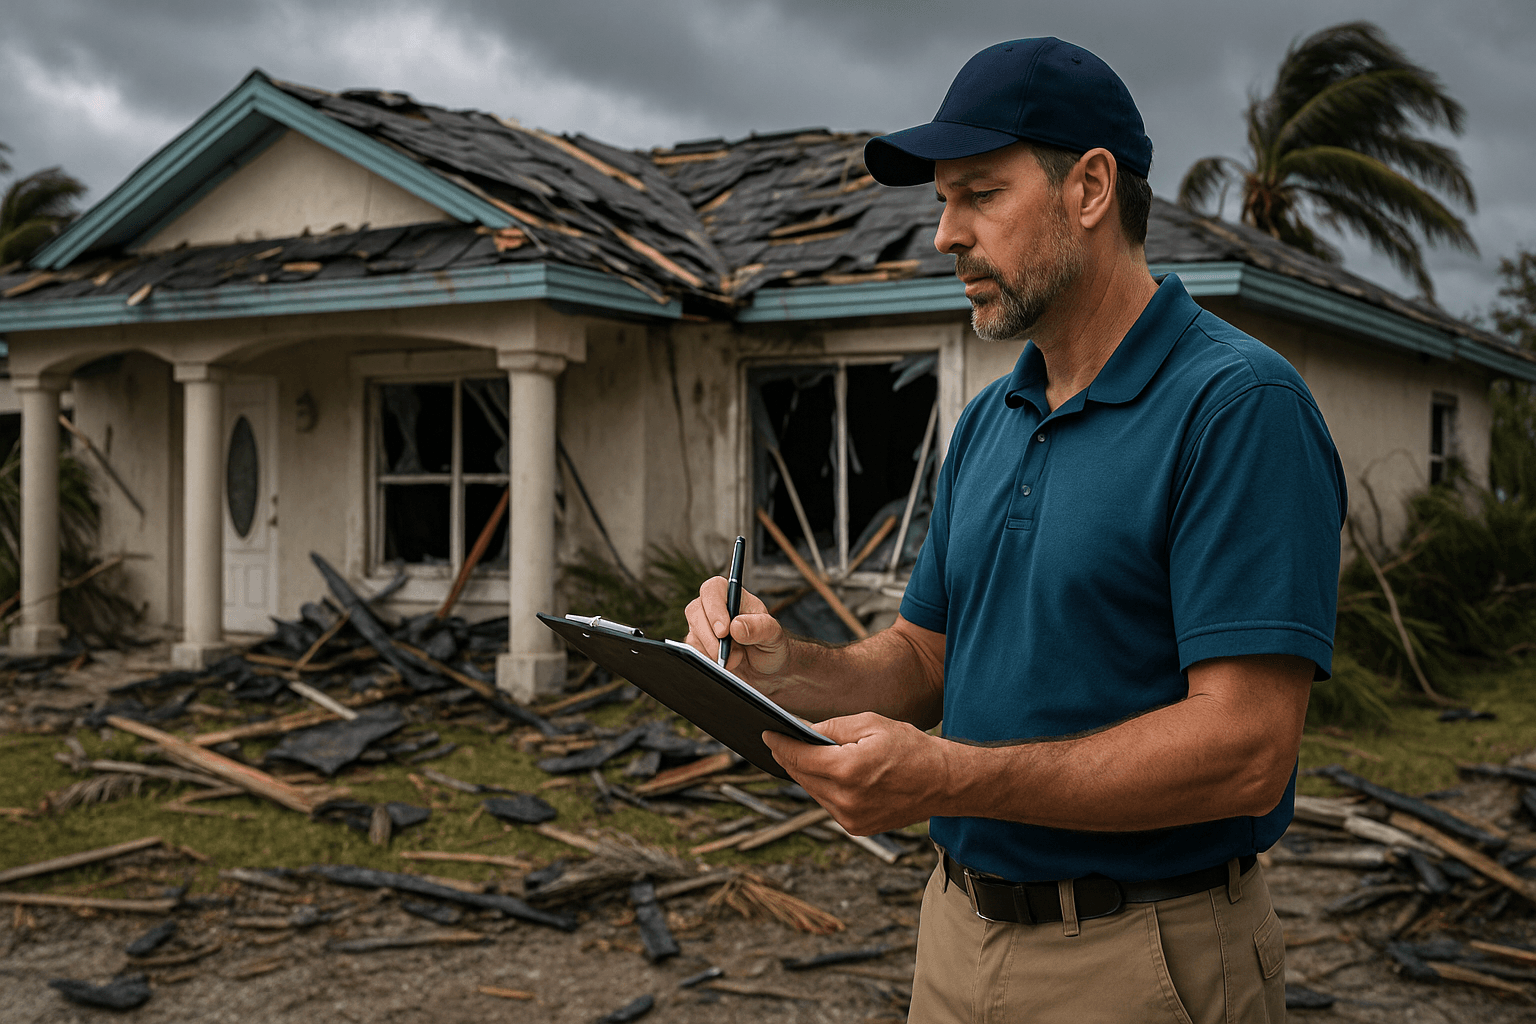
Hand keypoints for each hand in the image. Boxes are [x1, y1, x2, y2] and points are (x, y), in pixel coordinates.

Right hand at [684, 575, 791, 681]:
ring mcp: (704, 627)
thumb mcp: (774, 636)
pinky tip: (725, 664)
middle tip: (725, 653)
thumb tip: (735, 625)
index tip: (724, 631)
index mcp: (735, 597)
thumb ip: (759, 627)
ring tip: (735, 659)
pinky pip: (692, 651)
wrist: (766, 673)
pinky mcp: (698, 645)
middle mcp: (715, 609)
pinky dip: (707, 661)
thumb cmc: (771, 647)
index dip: (714, 608)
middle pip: (695, 610)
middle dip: (709, 636)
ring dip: (711, 651)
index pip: (714, 588)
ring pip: (692, 634)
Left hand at [762, 713, 948, 835]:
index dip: (779, 745)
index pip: (799, 758)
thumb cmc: (911, 748)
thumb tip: (801, 731)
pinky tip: (828, 774)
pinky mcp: (858, 828)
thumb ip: (831, 728)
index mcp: (847, 771)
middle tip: (780, 741)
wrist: (944, 782)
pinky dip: (825, 789)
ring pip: (814, 793)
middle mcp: (846, 800)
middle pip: (802, 777)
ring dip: (807, 775)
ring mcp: (851, 819)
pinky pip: (829, 805)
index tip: (766, 735)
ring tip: (802, 755)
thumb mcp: (870, 724)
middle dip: (790, 758)